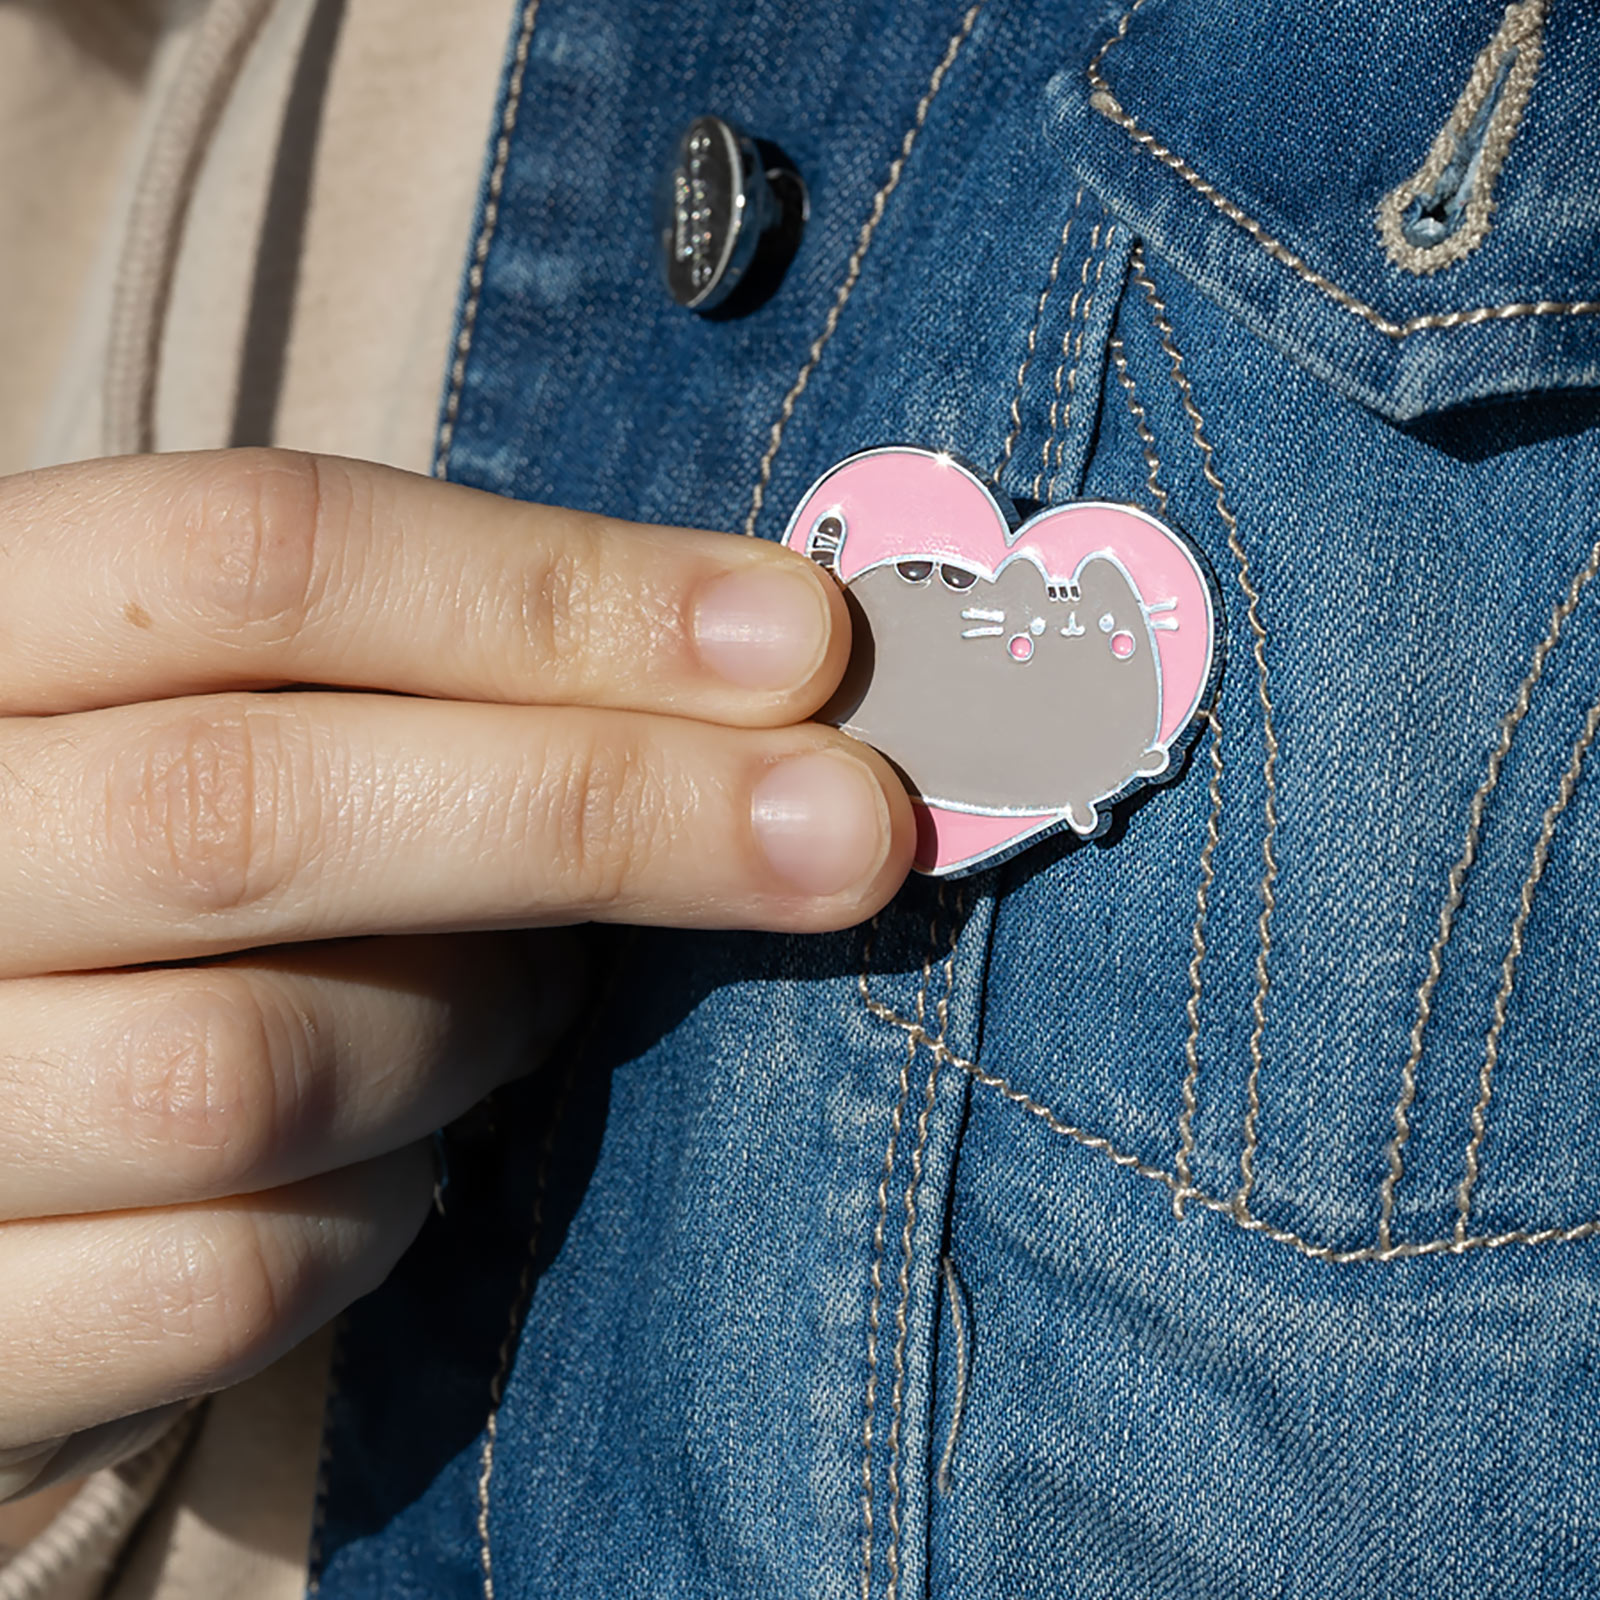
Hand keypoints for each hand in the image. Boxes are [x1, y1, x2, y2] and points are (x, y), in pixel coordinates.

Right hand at [0, 449, 913, 1496]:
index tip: (798, 638)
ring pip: (253, 1068)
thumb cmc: (122, 869)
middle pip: (260, 805)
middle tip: (848, 828)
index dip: (554, 590)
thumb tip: (758, 690)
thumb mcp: (216, 712)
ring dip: (471, 1028)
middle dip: (607, 809)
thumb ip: (418, 685)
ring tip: (524, 1003)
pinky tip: (401, 1167)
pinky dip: (379, 1217)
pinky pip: (230, 1276)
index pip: (254, 553)